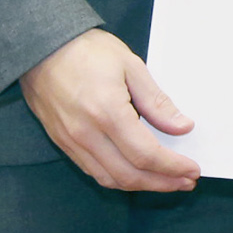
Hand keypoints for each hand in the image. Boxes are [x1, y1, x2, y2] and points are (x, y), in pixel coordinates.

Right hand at [19, 29, 200, 192]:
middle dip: (162, 182)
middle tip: (186, 182)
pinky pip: (93, 171)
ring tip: (166, 181)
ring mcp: (71, 142)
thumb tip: (183, 127)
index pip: (146, 154)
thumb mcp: (131, 66)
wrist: (40, 46)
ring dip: (141, 185)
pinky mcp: (62, 143)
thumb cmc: (87, 50)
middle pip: (129, 175)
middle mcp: (86, 134)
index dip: (172, 167)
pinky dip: (118, 178)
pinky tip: (136, 172)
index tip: (192, 170)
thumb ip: (157, 102)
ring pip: (109, 178)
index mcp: (107, 112)